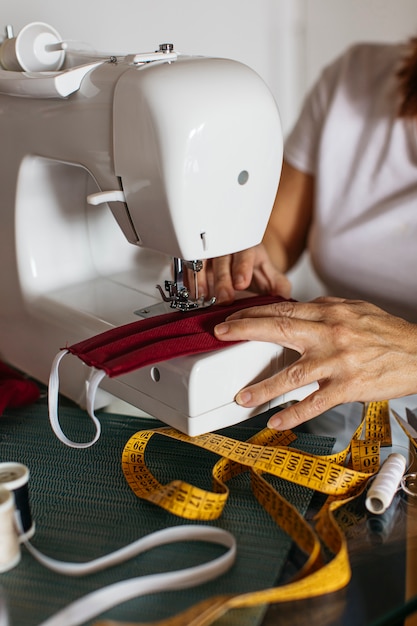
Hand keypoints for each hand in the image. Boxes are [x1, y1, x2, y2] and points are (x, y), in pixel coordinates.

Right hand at [188, 244, 291, 304]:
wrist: (239, 259)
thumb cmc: (252, 268)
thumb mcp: (268, 274)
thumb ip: (278, 285)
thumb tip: (284, 296)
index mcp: (247, 247)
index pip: (245, 252)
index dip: (241, 267)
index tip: (241, 283)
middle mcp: (226, 246)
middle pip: (221, 258)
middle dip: (222, 279)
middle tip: (224, 298)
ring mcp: (208, 252)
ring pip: (201, 260)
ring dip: (201, 280)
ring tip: (203, 297)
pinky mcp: (195, 259)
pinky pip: (188, 266)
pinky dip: (189, 280)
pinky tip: (192, 292)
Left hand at [214, 297, 416, 429]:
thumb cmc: (386, 333)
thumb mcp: (353, 310)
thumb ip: (321, 309)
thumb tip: (294, 309)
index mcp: (328, 314)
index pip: (282, 310)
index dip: (253, 313)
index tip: (232, 318)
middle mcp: (330, 334)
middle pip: (279, 330)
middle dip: (245, 331)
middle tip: (220, 335)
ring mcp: (338, 362)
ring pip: (293, 374)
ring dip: (264, 387)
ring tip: (242, 397)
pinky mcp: (348, 386)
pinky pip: (316, 403)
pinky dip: (294, 414)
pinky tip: (277, 421)